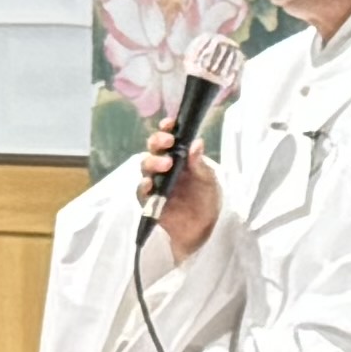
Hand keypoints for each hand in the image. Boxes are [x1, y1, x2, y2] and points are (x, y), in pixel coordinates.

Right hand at [137, 123, 217, 259]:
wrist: (204, 227)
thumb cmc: (206, 198)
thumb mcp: (208, 180)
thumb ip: (199, 164)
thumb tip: (197, 142)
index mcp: (178, 156)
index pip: (168, 138)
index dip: (166, 129)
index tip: (169, 124)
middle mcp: (163, 166)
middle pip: (153, 149)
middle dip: (157, 142)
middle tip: (168, 143)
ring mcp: (155, 182)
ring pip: (145, 167)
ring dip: (153, 162)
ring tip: (166, 164)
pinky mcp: (149, 200)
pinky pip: (142, 191)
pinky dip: (144, 185)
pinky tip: (150, 183)